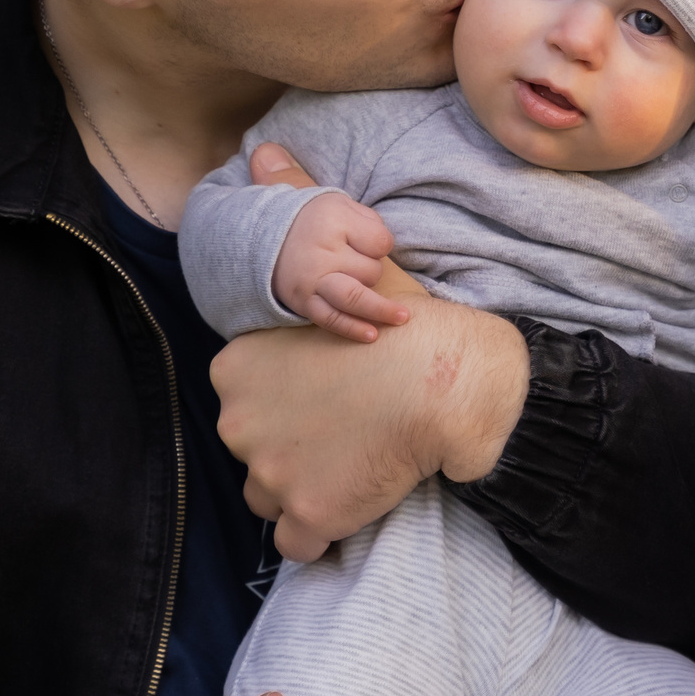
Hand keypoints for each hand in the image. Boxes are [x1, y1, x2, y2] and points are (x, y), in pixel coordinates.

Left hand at [210, 145, 529, 541]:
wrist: (457, 383)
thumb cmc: (409, 325)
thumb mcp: (350, 262)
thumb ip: (296, 209)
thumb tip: (260, 152)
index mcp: (237, 365)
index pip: (245, 393)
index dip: (289, 394)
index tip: (331, 389)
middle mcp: (238, 423)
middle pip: (254, 445)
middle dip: (292, 442)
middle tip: (349, 426)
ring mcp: (271, 474)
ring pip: (269, 495)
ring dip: (302, 487)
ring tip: (354, 464)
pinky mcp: (309, 516)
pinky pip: (296, 543)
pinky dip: (319, 532)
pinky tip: (353, 506)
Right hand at [270, 177, 407, 343]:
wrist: (265, 236)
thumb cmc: (316, 221)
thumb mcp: (340, 205)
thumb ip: (369, 221)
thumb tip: (387, 247)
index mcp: (333, 220)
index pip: (380, 242)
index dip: (380, 244)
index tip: (366, 242)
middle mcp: (321, 251)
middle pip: (371, 271)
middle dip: (373, 270)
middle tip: (357, 262)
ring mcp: (311, 279)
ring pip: (354, 298)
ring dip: (381, 310)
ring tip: (402, 317)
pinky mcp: (303, 302)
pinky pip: (331, 319)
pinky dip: (352, 329)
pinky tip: (372, 335)